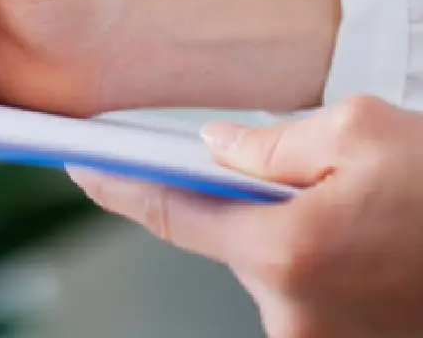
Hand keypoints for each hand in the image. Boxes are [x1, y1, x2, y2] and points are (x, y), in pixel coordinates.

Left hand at [69, 95, 422, 337]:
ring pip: (261, 263)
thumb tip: (214, 146)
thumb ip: (270, 139)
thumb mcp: (364, 130)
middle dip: (232, 198)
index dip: (115, 184)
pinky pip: (293, 287)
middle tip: (280, 168)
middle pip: (218, 238)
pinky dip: (304, 255)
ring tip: (348, 206)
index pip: (169, 212)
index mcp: (286, 252)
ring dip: (279, 229)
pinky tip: (354, 235)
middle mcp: (290, 312)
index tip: (78, 163)